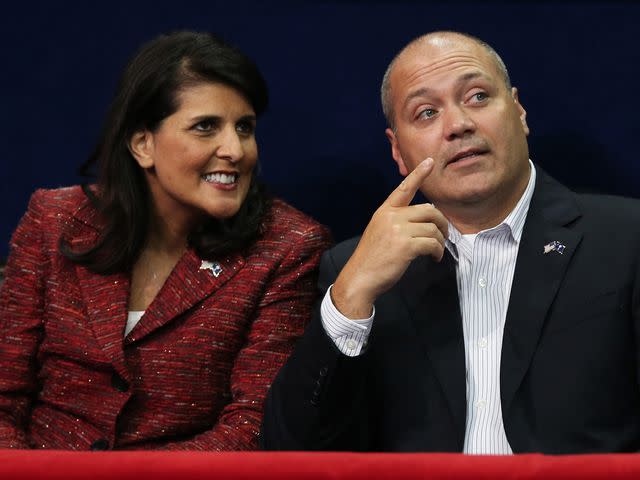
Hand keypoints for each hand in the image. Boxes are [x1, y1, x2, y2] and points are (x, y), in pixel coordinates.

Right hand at [331, 158, 448, 318]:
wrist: (360, 278)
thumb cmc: (371, 259)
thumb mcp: (379, 232)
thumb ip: (397, 223)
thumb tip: (424, 222)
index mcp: (384, 211)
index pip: (403, 188)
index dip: (418, 174)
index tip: (429, 162)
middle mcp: (391, 216)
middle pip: (429, 210)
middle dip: (442, 223)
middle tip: (444, 235)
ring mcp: (398, 230)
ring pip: (432, 228)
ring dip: (440, 241)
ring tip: (436, 251)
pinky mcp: (406, 246)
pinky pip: (432, 243)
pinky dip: (438, 251)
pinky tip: (434, 257)